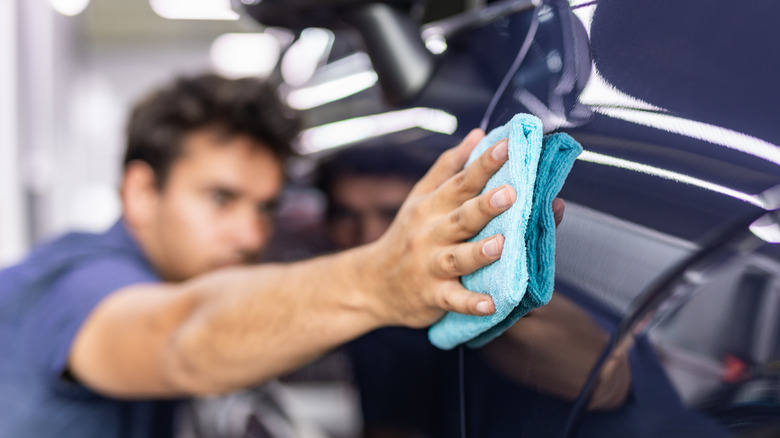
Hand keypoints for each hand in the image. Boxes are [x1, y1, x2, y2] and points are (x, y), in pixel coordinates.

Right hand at [361, 129, 515, 327]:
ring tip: (501, 244)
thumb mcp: (420, 198)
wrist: (372, 284)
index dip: (484, 165)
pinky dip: (470, 303)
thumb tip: (478, 136)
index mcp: (431, 207)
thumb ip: (449, 168)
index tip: (506, 146)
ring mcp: (431, 266)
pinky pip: (453, 300)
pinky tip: (490, 304)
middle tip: (510, 193)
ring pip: (457, 258)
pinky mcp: (433, 296)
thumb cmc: (406, 236)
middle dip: (484, 206)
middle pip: (461, 218)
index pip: (460, 182)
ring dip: (479, 252)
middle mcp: (431, 234)